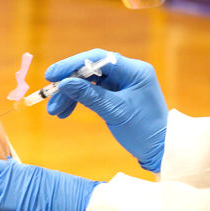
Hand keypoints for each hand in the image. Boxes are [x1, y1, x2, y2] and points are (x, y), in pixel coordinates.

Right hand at [45, 49, 167, 172]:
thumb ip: (89, 95)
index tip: (52, 75)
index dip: (72, 64)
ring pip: (89, 83)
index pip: (99, 59)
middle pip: (91, 70)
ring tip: (55, 112)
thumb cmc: (144, 130)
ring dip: (71, 95)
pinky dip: (79, 101)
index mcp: (135, 70)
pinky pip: (94, 93)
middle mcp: (129, 73)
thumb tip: (63, 83)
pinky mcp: (118, 95)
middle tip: (49, 96)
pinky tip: (65, 112)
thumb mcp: (114, 112)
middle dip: (69, 84)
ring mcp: (123, 84)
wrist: (160, 151)